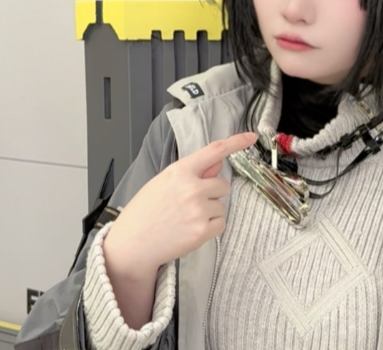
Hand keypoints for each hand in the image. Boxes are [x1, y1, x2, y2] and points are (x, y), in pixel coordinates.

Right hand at [103, 132, 256, 279]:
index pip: (215, 150)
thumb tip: (217, 164)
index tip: (251, 137)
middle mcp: (192, 187)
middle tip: (190, 203)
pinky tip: (190, 229)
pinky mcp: (202, 230)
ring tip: (185, 218)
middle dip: (212, 192)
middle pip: (223, 184)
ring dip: (210, 211)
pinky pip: (221, 223)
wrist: (132, 244)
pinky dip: (210, 227)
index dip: (236, 142)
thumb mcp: (163, 182)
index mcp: (179, 171)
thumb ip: (192, 172)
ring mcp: (198, 209)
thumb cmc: (144, 212)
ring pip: (222, 204)